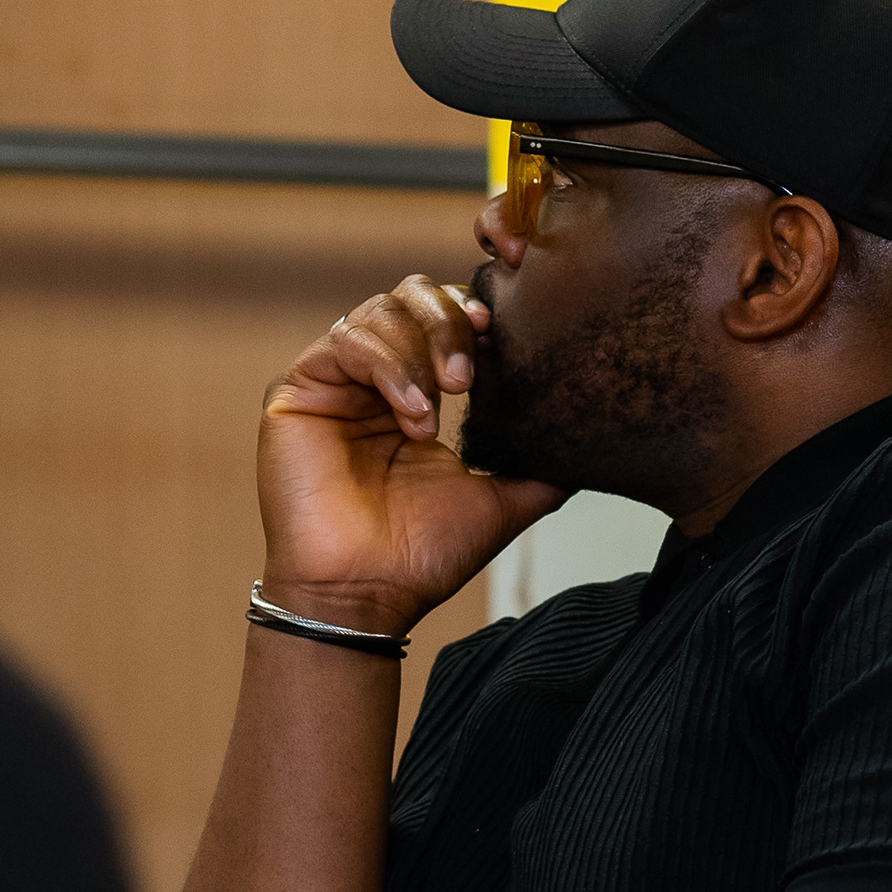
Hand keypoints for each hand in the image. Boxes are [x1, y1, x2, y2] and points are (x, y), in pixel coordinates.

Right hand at [258, 276, 562, 633]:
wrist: (365, 595)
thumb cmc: (422, 557)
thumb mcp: (501, 501)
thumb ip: (541, 469)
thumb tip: (591, 446)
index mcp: (420, 394)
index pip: (447, 319)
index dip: (475, 316)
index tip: (503, 336)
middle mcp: (376, 379)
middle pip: (414, 295)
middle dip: (450, 323)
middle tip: (470, 376)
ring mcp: (337, 381)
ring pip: (381, 310)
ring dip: (421, 350)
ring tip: (438, 410)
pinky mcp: (300, 388)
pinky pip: (348, 342)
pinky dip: (389, 369)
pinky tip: (411, 416)